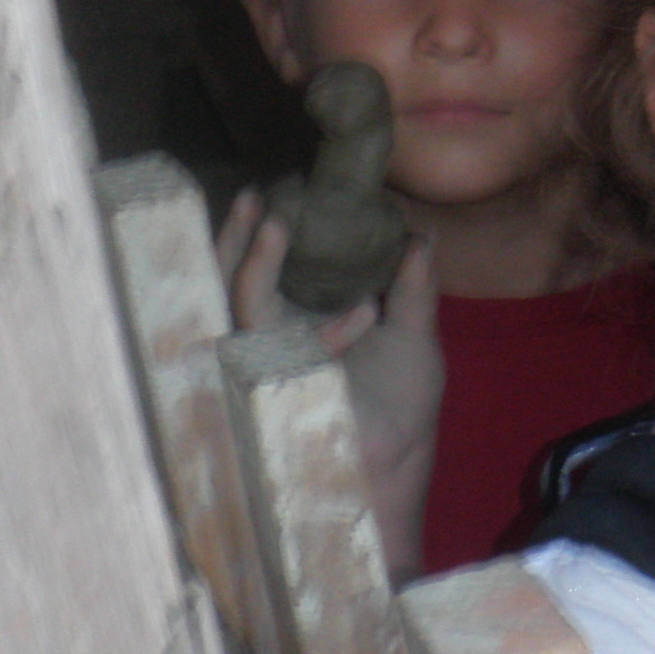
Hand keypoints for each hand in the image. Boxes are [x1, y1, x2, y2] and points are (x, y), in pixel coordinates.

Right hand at [222, 187, 445, 549]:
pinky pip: (260, 334)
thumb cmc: (401, 407)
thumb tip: (420, 237)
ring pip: (234, 298)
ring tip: (270, 219)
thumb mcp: (414, 336)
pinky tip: (339, 297)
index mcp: (307, 320)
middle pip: (241, 276)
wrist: (395, 460)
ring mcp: (267, 356)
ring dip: (247, 258)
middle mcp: (279, 335)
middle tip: (259, 195)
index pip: (279, 267)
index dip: (276, 230)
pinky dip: (286, 304)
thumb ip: (412, 288)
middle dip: (242, 236)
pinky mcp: (268, 379)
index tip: (290, 193)